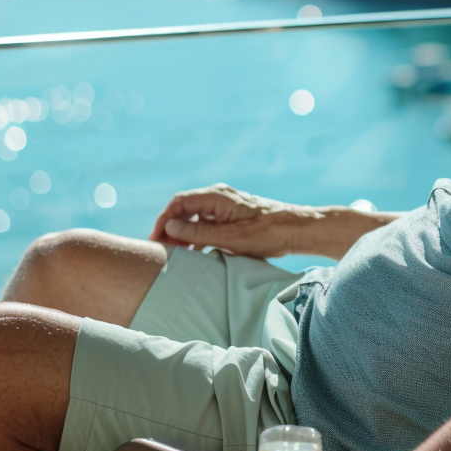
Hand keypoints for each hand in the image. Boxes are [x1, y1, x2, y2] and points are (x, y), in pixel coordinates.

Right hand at [149, 183, 316, 257]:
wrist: (296, 230)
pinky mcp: (231, 216)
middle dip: (170, 228)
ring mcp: (225, 206)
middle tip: (161, 249)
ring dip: (183, 234)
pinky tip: (193, 253)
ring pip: (195, 217)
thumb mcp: (229, 238)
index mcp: (216, 197)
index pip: (179, 203)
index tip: (155, 239)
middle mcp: (218, 197)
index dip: (163, 221)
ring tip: (173, 254)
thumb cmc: (267, 233)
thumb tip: (171, 228)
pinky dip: (196, 236)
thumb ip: (198, 233)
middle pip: (184, 209)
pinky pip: (206, 223)